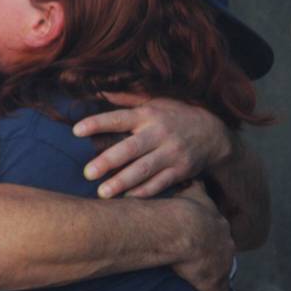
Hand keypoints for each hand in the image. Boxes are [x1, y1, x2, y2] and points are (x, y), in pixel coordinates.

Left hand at [74, 93, 231, 198]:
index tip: (76, 131)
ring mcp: (172, 153)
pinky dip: (145, 192)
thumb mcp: (156, 102)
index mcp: (149, 115)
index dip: (98, 123)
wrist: (214, 134)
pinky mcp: (181, 170)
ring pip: (144, 170)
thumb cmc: (178, 115)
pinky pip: (161, 184)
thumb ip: (128, 99)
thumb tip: (100, 92)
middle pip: (131, 148)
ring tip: (103, 193)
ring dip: (123, 182)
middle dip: (108, 161)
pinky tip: (128, 199)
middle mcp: (160, 133)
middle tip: (87, 173)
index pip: (119, 118)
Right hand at [170, 181, 234, 290]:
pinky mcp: (211, 284)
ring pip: (221, 281)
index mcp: (219, 226)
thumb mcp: (191, 191)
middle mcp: (224, 246)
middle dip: (218, 265)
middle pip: (224, 257)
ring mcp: (219, 266)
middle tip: (210, 271)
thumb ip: (193, 186)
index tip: (208, 247)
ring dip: (217, 289)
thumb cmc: (181, 208)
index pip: (219, 236)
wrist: (182, 227)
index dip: (213, 242)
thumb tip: (191, 175)